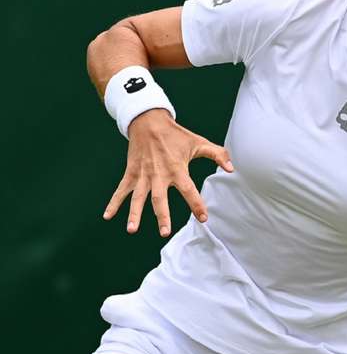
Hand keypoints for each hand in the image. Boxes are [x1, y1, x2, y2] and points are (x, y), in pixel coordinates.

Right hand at [103, 108, 233, 236]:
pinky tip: (107, 216)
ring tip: (132, 229)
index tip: (203, 218)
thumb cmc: (176, 135)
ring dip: (134, 214)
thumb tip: (232, 169)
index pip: (189, 190)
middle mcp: (159, 174)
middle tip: (165, 232)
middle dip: (162, 216)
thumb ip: (218, 155)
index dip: (197, 204)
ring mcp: (143, 175)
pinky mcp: (131, 173)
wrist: (149, 121)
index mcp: (177, 169)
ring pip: (138, 198)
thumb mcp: (199, 143)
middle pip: (160, 198)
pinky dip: (113, 203)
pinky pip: (121, 190)